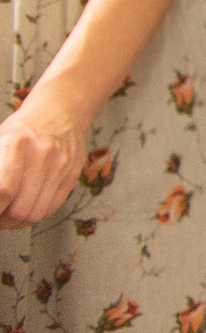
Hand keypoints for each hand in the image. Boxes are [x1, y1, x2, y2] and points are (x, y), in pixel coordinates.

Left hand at [0, 86, 89, 228]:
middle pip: (21, 208)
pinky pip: (52, 207)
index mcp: (17, 142)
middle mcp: (43, 155)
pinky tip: (25, 210)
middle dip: (3, 220)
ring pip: (36, 213)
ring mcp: (61, 166)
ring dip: (17, 222)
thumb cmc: (24, 127)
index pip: (4, 190)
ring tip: (7, 216)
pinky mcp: (72, 175)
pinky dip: (35, 215)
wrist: (62, 110)